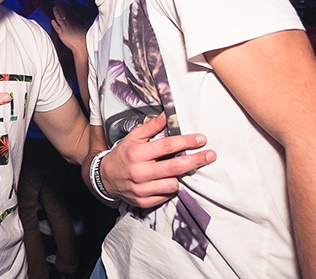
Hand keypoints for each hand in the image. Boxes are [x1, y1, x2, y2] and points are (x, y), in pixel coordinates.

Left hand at [51, 1, 87, 54]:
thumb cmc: (85, 37)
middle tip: (56, 1)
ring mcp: (65, 29)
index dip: (65, 6)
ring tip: (53, 8)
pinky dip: (54, 24)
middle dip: (59, 6)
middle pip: (63, 13)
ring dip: (56, 13)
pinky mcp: (62, 35)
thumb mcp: (87, 26)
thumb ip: (86, 20)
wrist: (81, 47)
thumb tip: (86, 15)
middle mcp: (70, 23)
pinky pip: (57, 28)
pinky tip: (52, 20)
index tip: (63, 1)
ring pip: (59, 19)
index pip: (69, 11)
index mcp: (75, 21)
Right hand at [100, 113, 215, 207]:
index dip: (186, 142)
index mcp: (137, 153)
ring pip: (173, 184)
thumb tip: (167, 115)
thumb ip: (151, 127)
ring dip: (179, 176)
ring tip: (178, 170)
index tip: (201, 139)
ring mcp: (141, 189)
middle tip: (211, 155)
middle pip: (175, 167)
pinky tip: (167, 180)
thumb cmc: (122, 155)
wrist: (104, 178)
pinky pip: (166, 196)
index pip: (167, 146)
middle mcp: (139, 172)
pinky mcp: (144, 201)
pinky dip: (169, 188)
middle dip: (196, 160)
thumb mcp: (133, 137)